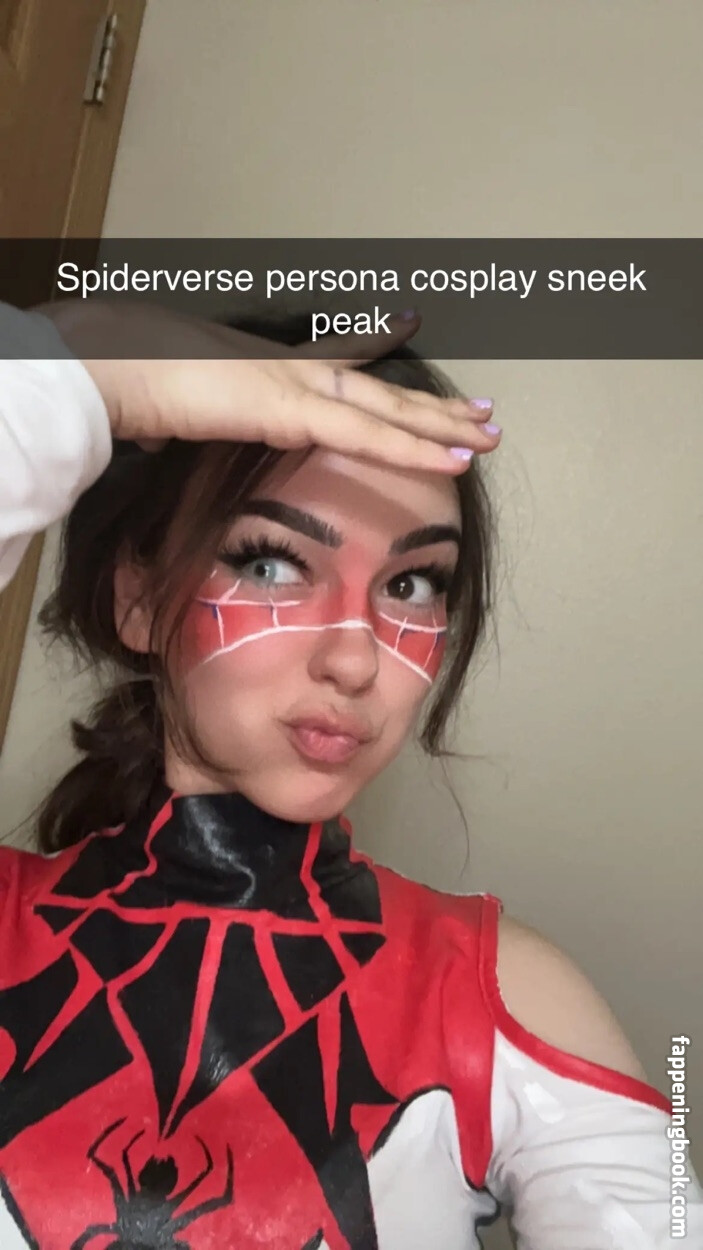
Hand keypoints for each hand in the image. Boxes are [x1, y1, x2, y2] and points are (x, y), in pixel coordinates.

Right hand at [39, 299, 500, 473]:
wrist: (103, 365)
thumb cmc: (123, 378)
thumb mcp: (161, 404)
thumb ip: (177, 422)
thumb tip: (162, 437)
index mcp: (266, 368)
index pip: (336, 356)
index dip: (378, 345)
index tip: (412, 326)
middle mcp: (291, 370)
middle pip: (378, 390)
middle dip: (431, 407)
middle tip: (481, 410)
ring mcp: (296, 386)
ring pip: (387, 410)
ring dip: (442, 426)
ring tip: (489, 432)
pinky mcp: (291, 411)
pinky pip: (366, 436)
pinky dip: (413, 450)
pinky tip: (454, 457)